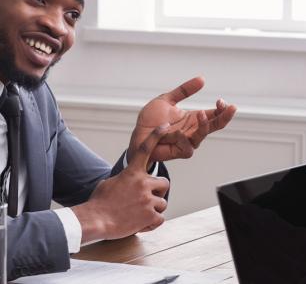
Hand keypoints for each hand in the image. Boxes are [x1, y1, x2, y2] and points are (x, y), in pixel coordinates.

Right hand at [72, 126, 170, 243]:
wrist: (95, 220)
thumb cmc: (100, 202)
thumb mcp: (111, 182)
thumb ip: (125, 178)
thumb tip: (129, 179)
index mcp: (133, 173)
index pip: (146, 149)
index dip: (156, 135)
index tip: (166, 125)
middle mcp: (143, 183)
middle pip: (164, 183)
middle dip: (158, 192)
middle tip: (146, 199)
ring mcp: (147, 200)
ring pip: (163, 203)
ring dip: (154, 209)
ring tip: (138, 214)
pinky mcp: (149, 216)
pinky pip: (160, 218)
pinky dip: (152, 223)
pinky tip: (140, 223)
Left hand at [127, 76, 236, 164]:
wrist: (137, 134)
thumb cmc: (152, 119)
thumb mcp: (167, 99)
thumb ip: (184, 90)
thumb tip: (202, 79)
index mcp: (193, 118)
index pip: (214, 114)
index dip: (221, 109)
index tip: (221, 101)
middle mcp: (193, 130)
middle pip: (215, 125)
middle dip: (224, 117)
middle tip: (229, 108)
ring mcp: (187, 141)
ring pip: (202, 136)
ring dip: (204, 126)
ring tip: (201, 115)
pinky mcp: (178, 151)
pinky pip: (187, 149)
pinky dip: (184, 140)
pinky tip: (180, 132)